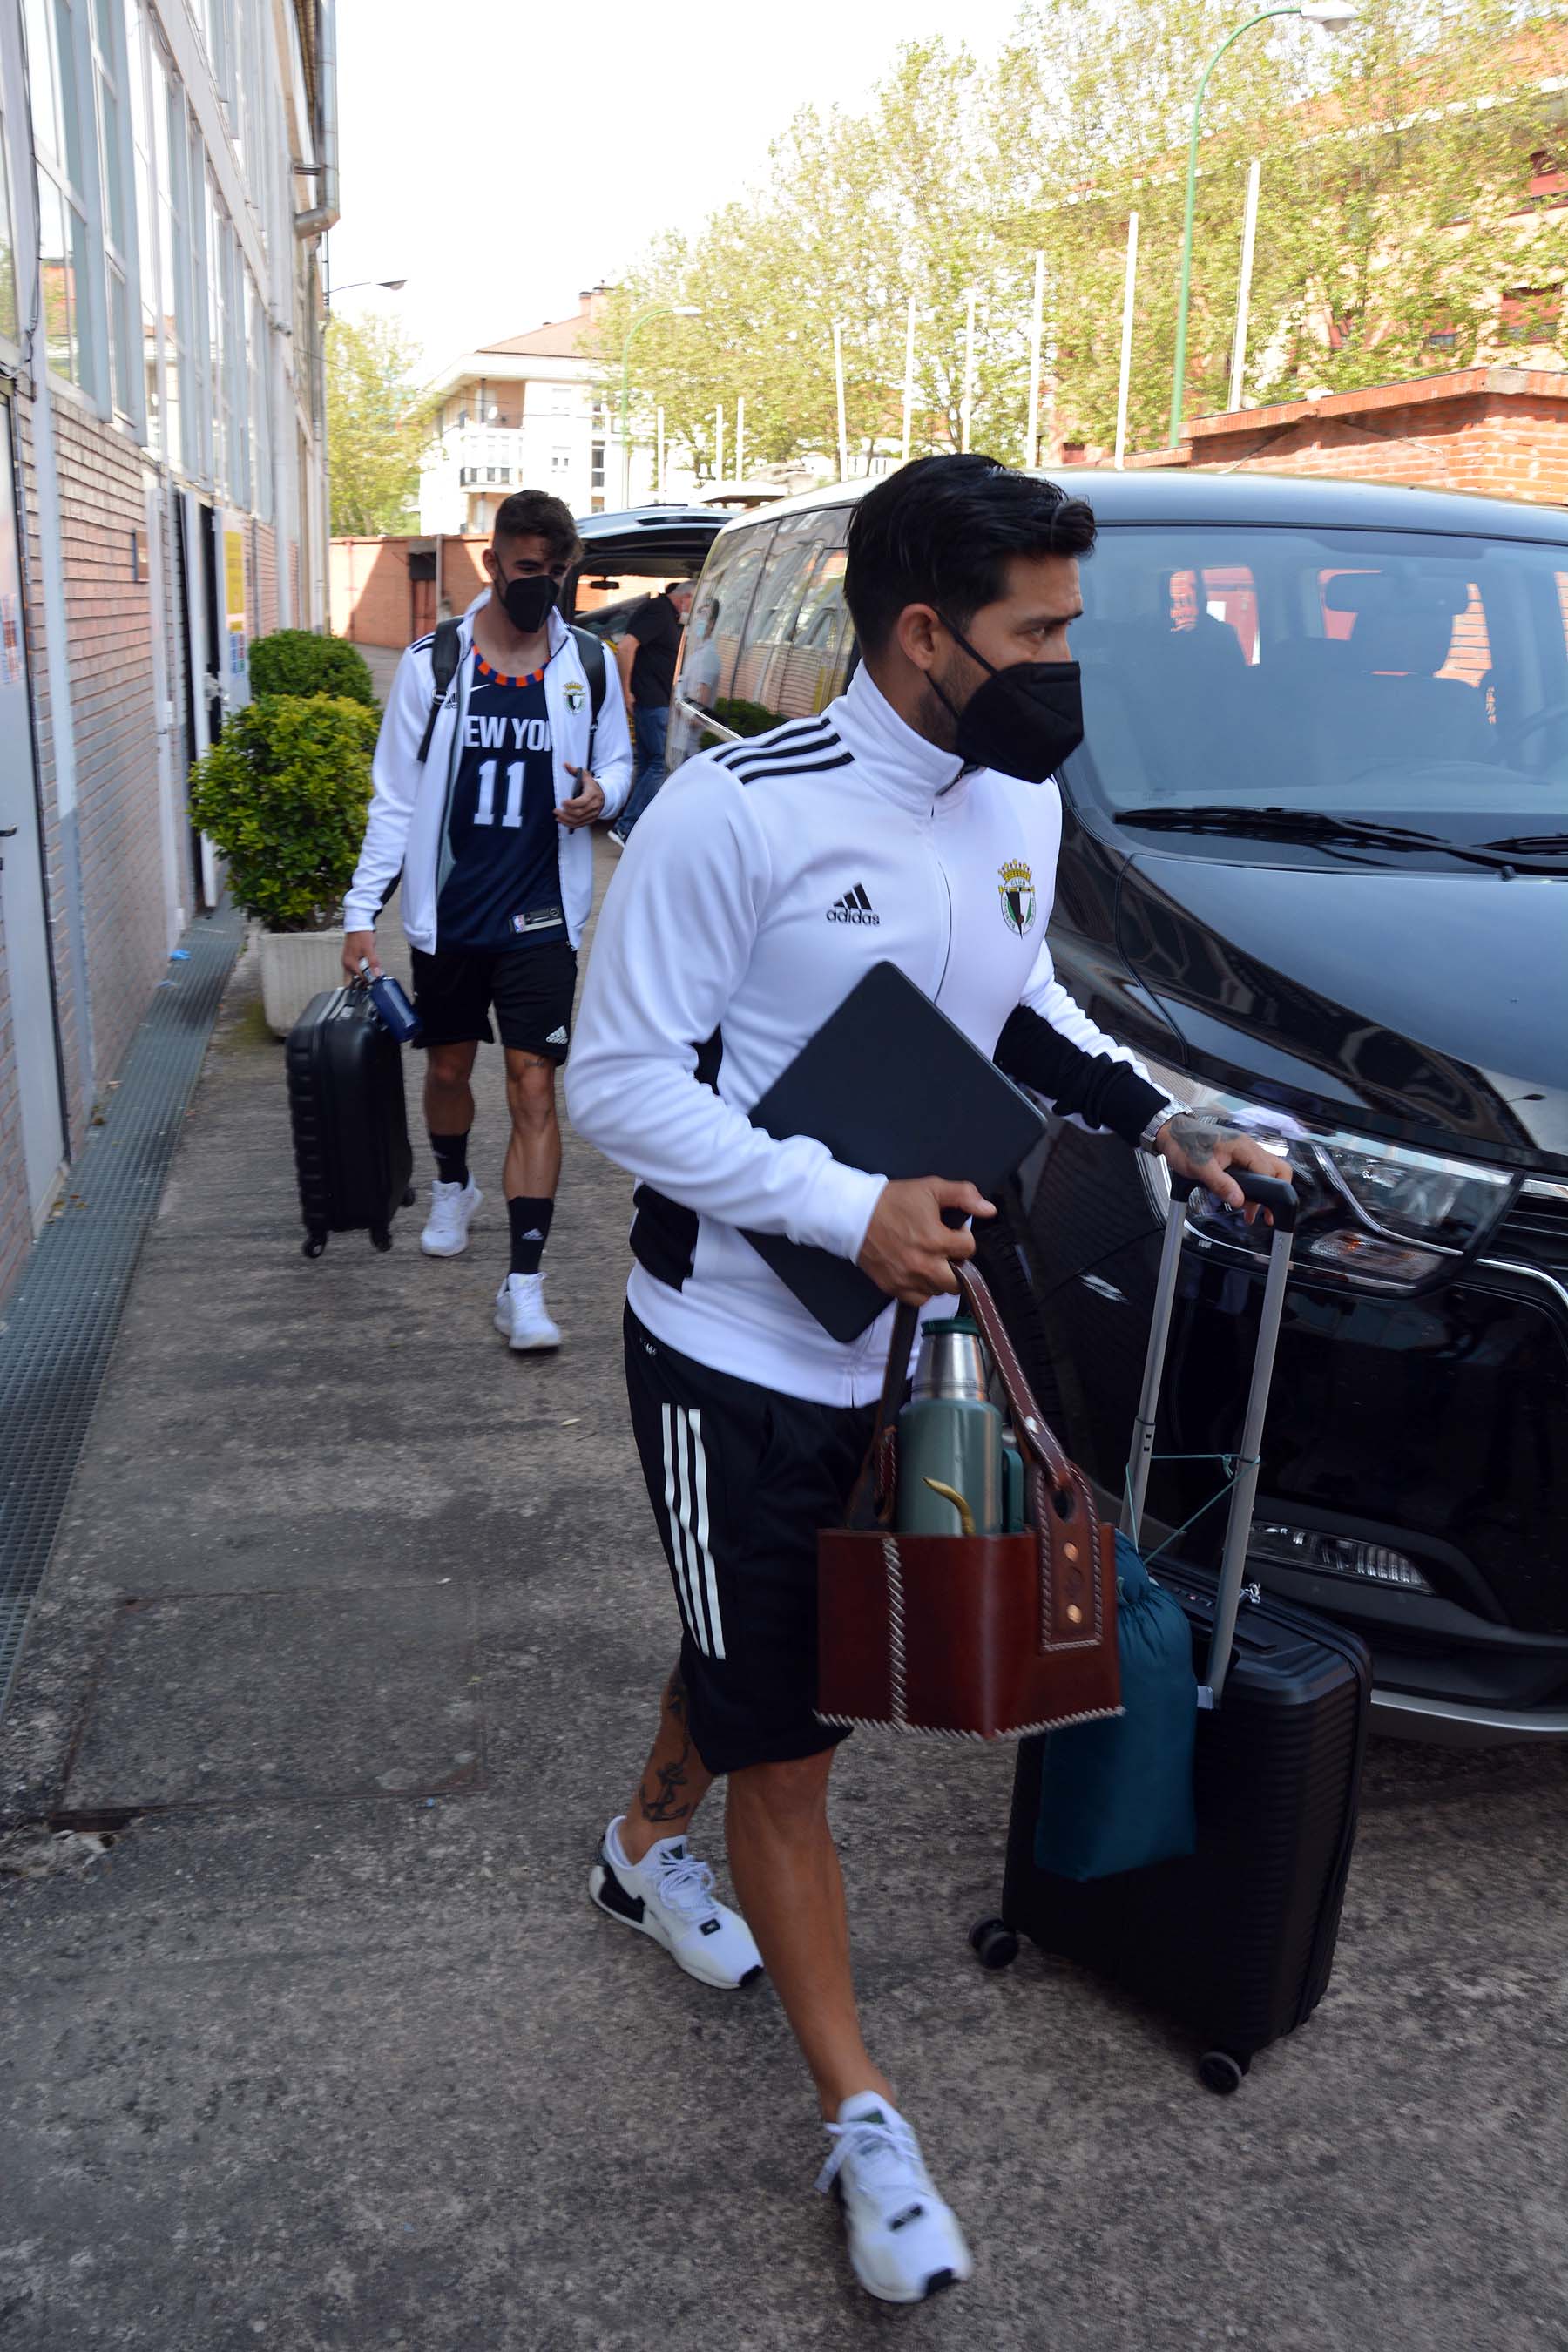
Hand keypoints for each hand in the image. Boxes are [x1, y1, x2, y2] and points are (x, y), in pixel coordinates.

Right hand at [343, 929, 380, 980]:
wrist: (357, 924)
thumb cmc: (361, 934)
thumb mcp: (369, 949)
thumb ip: (373, 963)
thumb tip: (376, 975)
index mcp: (350, 963)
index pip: (360, 979)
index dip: (369, 981)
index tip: (376, 980)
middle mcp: (346, 963)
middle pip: (351, 981)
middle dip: (361, 983)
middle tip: (371, 981)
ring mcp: (347, 960)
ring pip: (353, 975)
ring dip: (361, 976)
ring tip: (371, 974)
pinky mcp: (350, 957)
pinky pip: (354, 968)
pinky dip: (360, 970)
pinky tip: (367, 967)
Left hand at [557, 767, 604, 828]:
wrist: (603, 795)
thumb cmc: (592, 786)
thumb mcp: (585, 776)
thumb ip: (575, 770)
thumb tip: (565, 764)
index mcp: (592, 794)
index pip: (582, 802)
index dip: (572, 804)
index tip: (563, 802)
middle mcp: (594, 805)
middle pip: (579, 813)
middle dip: (566, 813)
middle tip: (556, 810)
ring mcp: (593, 814)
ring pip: (578, 820)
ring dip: (566, 820)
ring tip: (557, 816)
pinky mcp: (590, 819)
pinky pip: (580, 825)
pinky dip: (570, 824)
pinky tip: (562, 821)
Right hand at [857, 1178, 996, 1305]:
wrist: (854, 1214)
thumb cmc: (892, 1201)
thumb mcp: (931, 1188)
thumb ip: (964, 1195)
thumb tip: (988, 1209)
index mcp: (935, 1239)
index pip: (969, 1249)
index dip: (963, 1237)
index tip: (952, 1231)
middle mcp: (923, 1264)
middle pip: (959, 1279)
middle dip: (957, 1264)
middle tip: (945, 1251)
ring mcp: (908, 1278)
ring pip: (940, 1291)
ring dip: (940, 1277)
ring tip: (930, 1260)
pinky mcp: (893, 1287)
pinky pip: (919, 1300)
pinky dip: (922, 1290)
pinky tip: (917, 1273)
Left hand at [1156, 1115, 1292, 1218]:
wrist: (1172, 1133)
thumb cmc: (1183, 1144)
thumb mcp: (1200, 1167)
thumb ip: (1221, 1184)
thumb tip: (1239, 1200)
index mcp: (1242, 1146)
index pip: (1269, 1170)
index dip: (1269, 1192)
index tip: (1264, 1210)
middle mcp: (1247, 1146)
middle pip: (1276, 1168)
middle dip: (1277, 1191)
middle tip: (1268, 1213)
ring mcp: (1243, 1150)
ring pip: (1266, 1171)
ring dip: (1264, 1191)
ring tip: (1253, 1213)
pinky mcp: (1236, 1156)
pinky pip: (1253, 1171)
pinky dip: (1253, 1186)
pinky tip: (1243, 1200)